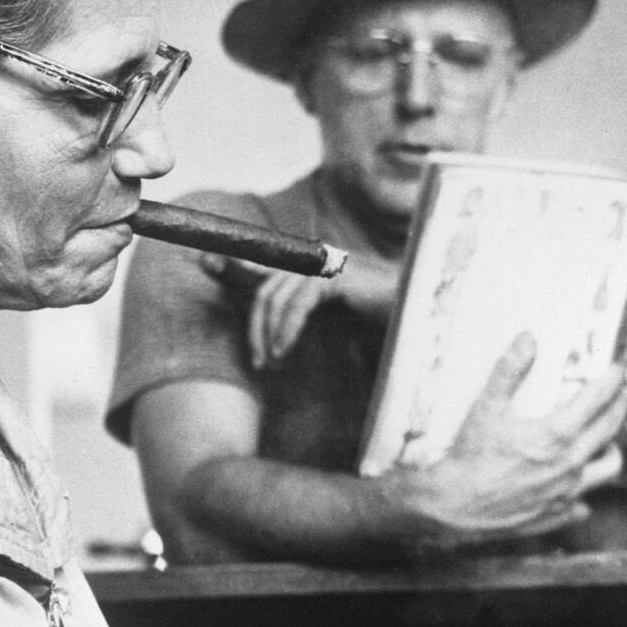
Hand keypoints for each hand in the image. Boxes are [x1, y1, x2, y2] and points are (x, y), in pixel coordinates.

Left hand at [201, 253, 399, 368]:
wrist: (421, 331)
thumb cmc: (383, 335)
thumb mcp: (333, 331)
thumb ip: (301, 325)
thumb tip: (271, 341)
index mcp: (317, 272)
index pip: (268, 265)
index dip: (236, 263)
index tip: (205, 261)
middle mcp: (320, 262)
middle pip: (267, 286)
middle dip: (253, 324)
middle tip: (258, 363)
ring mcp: (329, 266)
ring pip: (277, 294)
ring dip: (269, 333)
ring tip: (273, 364)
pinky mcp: (338, 276)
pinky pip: (299, 300)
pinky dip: (287, 328)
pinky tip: (285, 352)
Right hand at [404, 333, 626, 542]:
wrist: (454, 506)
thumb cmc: (470, 460)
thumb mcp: (486, 408)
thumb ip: (509, 371)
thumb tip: (527, 340)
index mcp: (556, 434)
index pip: (598, 399)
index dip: (612, 379)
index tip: (618, 370)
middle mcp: (569, 464)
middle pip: (611, 429)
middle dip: (620, 407)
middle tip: (619, 395)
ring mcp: (566, 491)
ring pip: (609, 468)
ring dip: (612, 449)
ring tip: (604, 439)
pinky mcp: (556, 513)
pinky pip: (584, 504)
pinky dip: (584, 492)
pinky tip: (573, 485)